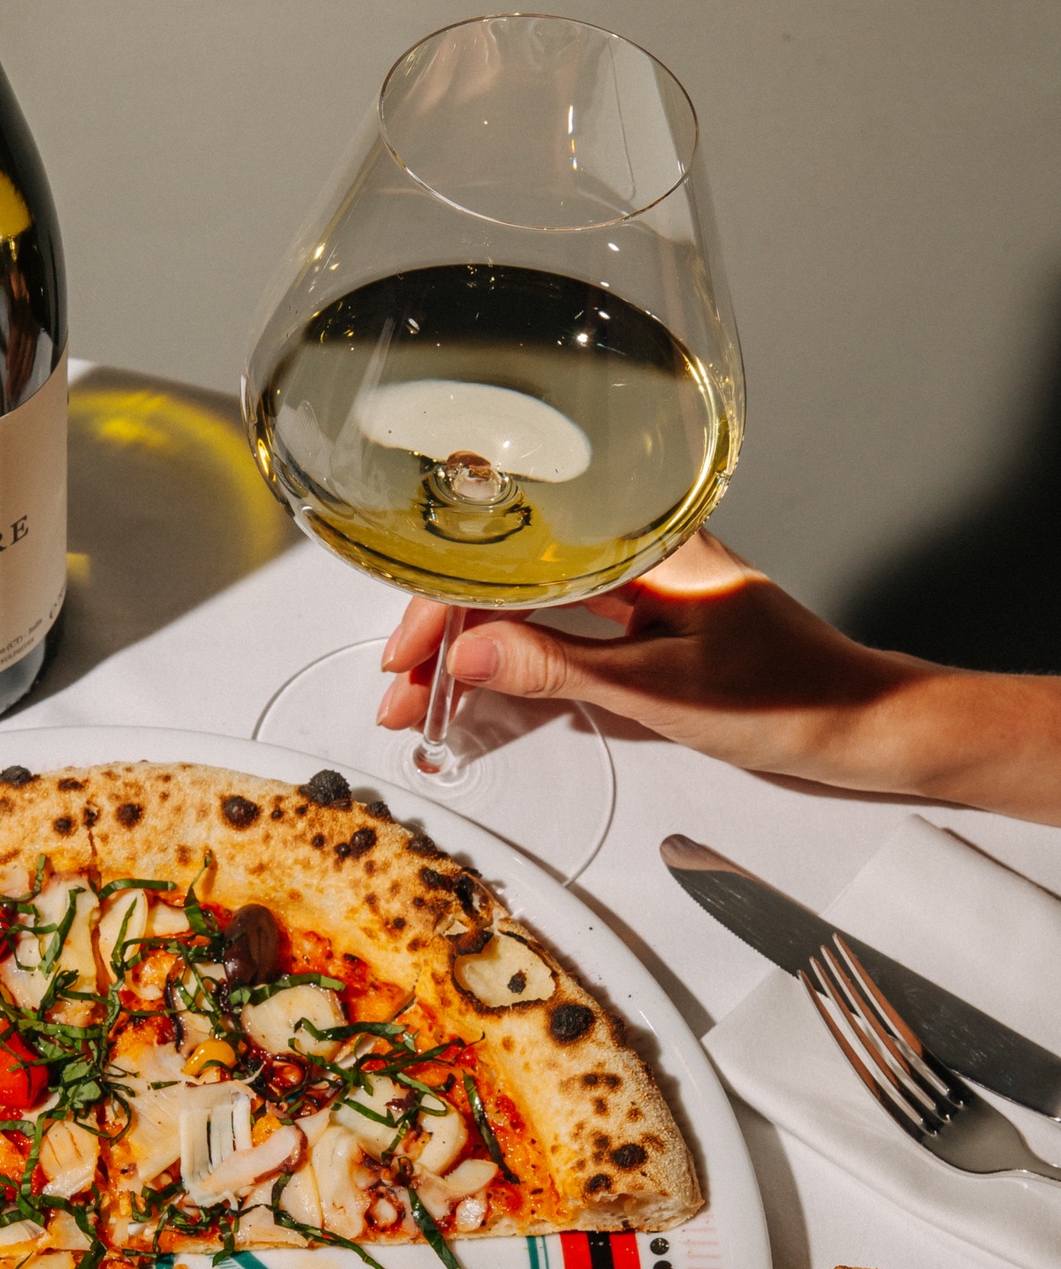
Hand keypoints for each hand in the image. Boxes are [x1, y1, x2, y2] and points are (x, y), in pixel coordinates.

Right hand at [378, 531, 917, 773]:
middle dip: (448, 633)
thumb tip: (472, 655)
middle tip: (403, 690)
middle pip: (515, 576)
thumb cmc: (791, 699)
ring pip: (534, 604)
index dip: (447, 606)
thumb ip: (560, 669)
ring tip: (429, 697)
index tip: (408, 655)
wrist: (865, 725)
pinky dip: (520, 658)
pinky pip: (566, 629)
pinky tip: (488, 682)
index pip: (515, 557)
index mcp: (646, 542)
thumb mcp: (660, 692)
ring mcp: (646, 589)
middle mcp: (641, 553)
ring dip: (477, 650)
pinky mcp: (653, 625)